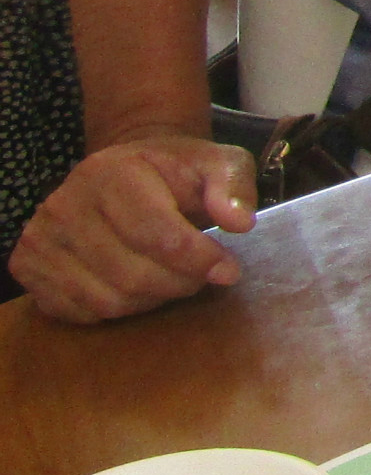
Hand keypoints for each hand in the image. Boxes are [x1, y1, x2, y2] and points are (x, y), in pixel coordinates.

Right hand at [10, 136, 257, 322]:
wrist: (124, 170)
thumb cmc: (174, 171)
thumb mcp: (216, 163)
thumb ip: (233, 187)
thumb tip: (239, 222)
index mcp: (111, 173)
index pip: (157, 235)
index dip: (199, 261)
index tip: (228, 270)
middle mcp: (65, 205)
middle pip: (131, 275)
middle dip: (179, 284)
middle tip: (201, 276)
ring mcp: (40, 238)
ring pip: (106, 300)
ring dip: (151, 299)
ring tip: (172, 278)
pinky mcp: (29, 267)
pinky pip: (79, 311)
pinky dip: (118, 308)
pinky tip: (137, 285)